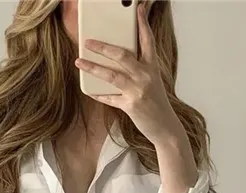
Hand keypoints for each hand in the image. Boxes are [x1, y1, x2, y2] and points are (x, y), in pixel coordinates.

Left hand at [76, 1, 182, 145]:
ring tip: (79, 62)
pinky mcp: (130, 106)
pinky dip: (98, 94)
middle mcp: (146, 76)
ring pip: (111, 75)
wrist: (165, 128)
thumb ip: (139, 69)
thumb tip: (117, 59)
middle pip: (122, 55)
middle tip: (89, 41)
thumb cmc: (157, 104)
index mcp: (153, 67)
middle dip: (103, 47)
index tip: (137, 9)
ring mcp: (138, 91)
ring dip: (93, 68)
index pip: (148, 41)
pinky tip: (88, 89)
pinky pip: (110, 98)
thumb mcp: (153, 82)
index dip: (142, 24)